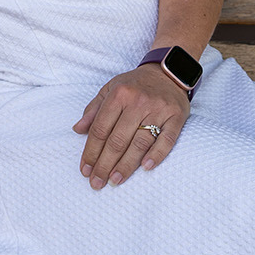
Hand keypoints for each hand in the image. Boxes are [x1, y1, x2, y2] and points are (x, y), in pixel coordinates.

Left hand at [71, 65, 188, 189]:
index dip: (91, 151)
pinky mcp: (177, 117)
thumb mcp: (110, 89)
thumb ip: (94, 109)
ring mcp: (159, 110)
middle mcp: (138, 102)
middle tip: (97, 182)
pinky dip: (157, 155)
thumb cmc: (136, 84)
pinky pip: (167, 139)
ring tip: (115, 180)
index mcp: (119, 95)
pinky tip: (146, 168)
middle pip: (118, 139)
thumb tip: (78, 130)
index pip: (101, 128)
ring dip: (126, 165)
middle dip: (105, 164)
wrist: (168, 72)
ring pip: (140, 142)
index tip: (85, 169)